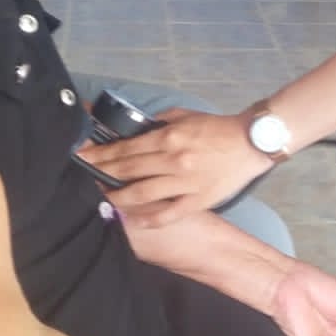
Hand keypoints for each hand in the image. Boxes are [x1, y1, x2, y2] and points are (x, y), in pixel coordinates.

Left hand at [78, 109, 269, 228]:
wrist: (251, 142)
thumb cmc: (217, 127)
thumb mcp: (185, 116)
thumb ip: (158, 123)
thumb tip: (135, 131)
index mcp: (170, 137)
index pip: (127, 148)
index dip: (102, 153)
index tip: (84, 156)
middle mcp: (174, 160)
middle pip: (129, 170)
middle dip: (102, 173)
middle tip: (83, 176)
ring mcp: (186, 183)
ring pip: (143, 194)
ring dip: (118, 197)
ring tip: (102, 199)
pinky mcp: (198, 200)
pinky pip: (169, 214)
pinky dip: (148, 218)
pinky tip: (132, 220)